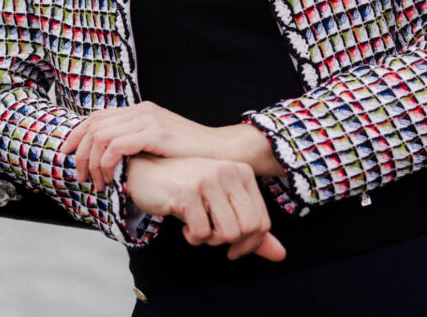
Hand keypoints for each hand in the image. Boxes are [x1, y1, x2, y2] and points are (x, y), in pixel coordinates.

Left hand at [61, 102, 285, 189]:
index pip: (97, 117)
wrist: (224, 152)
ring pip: (101, 136)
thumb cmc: (192, 156)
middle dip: (79, 152)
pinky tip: (111, 179)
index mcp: (140, 111)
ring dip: (92, 163)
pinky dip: (107, 164)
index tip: (65, 156)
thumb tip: (109, 160)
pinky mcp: (155, 133)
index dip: (76, 135)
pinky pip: (117, 146)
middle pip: (94, 125)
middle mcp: (141, 110)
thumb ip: (137, 146)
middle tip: (79, 177)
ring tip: (97, 183)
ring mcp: (148, 119)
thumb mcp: (159, 147)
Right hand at [126, 154, 286, 261]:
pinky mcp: (188, 191)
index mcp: (242, 172)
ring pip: (228, 232)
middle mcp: (229, 171)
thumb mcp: (222, 207)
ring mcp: (208, 179)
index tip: (233, 248)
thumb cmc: (186, 191)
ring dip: (210, 240)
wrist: (146, 174)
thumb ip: (250, 230)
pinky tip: (183, 224)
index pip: (262, 221)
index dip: (250, 244)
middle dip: (230, 242)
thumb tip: (280, 256)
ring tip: (198, 228)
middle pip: (249, 228)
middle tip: (212, 236)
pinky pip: (201, 233)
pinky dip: (192, 238)